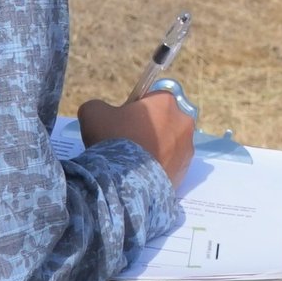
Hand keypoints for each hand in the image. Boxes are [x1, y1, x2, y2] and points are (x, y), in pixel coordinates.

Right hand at [78, 91, 196, 186]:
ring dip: (156, 149)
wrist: (124, 181)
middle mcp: (183, 122)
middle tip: (129, 142)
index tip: (124, 122)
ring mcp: (187, 148)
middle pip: (164, 121)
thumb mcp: (93, 112)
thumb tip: (101, 112)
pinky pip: (171, 164)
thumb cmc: (112, 139)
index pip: (152, 99)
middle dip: (150, 129)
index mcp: (166, 102)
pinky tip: (142, 174)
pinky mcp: (185, 171)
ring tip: (134, 162)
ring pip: (170, 144)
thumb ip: (99, 106)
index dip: (137, 110)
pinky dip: (159, 167)